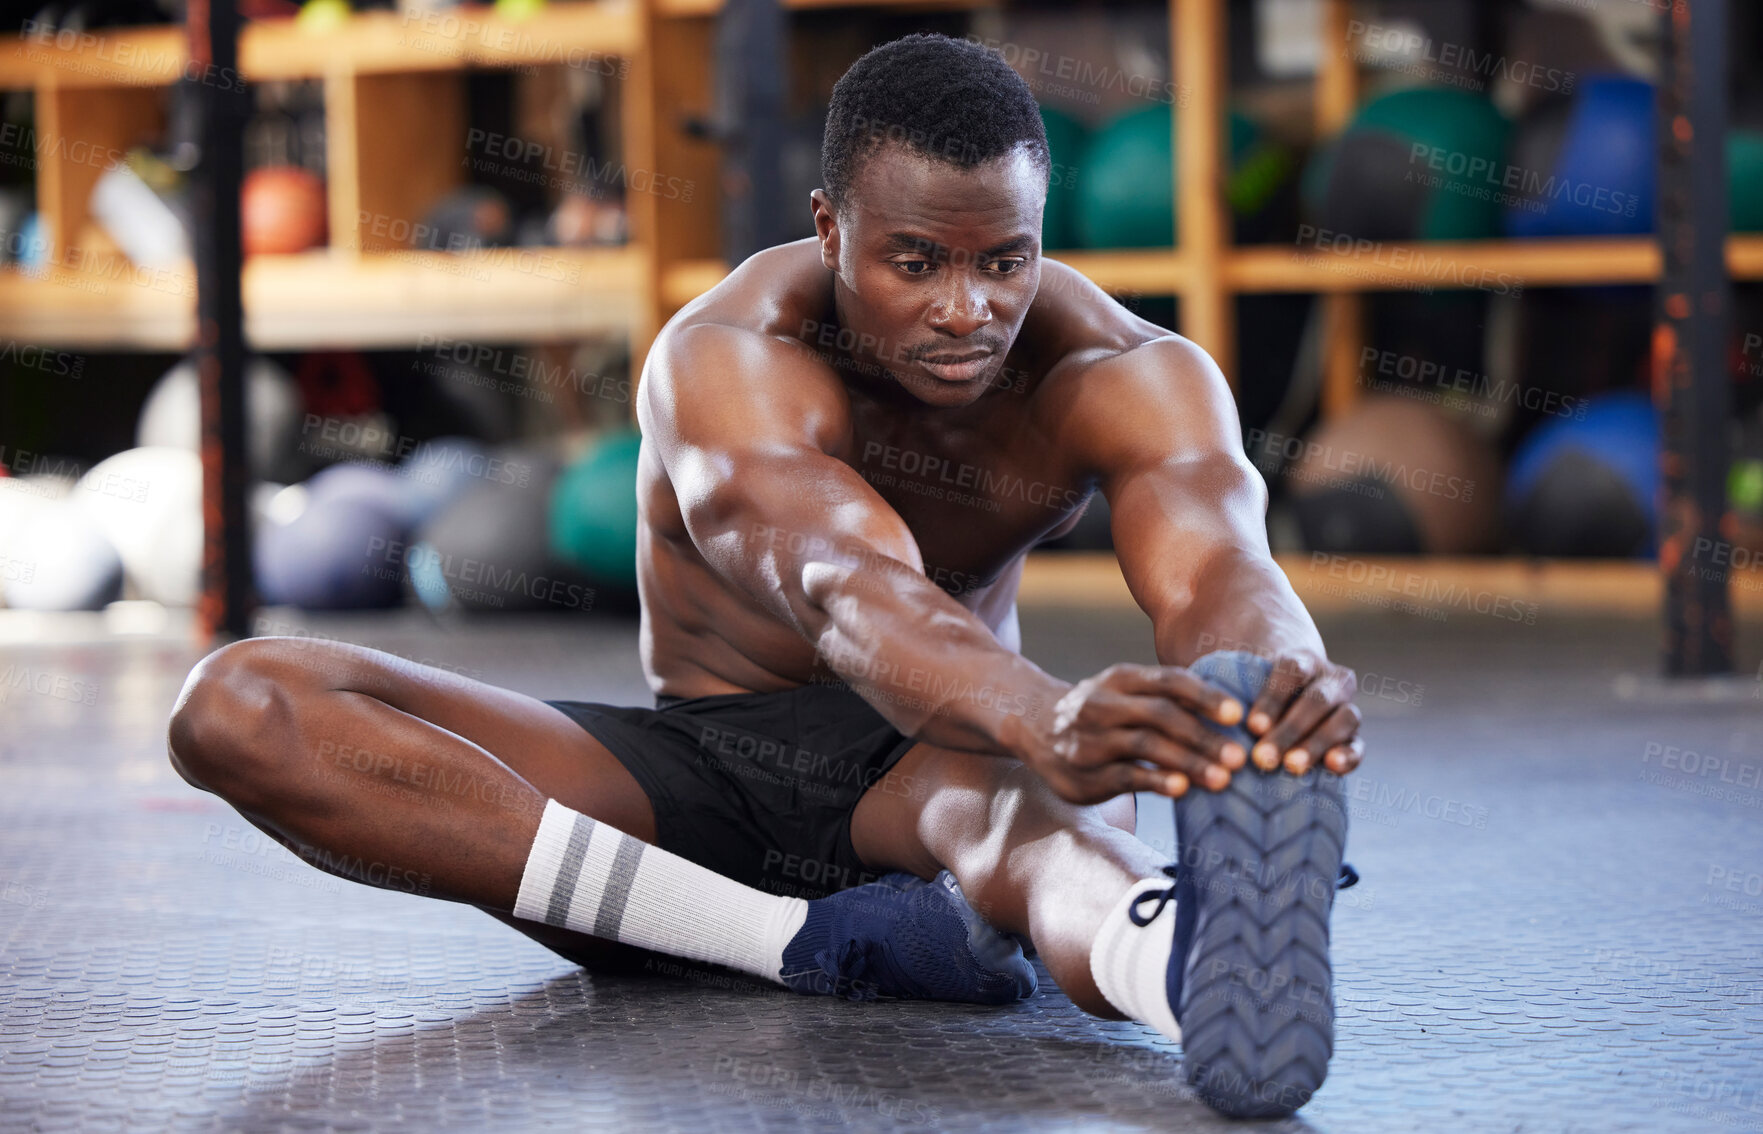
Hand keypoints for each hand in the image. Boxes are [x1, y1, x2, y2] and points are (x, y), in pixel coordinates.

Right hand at [1029, 663, 1248, 804]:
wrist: (1032, 724)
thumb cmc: (1099, 710)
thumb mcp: (1124, 691)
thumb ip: (1166, 699)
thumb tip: (1232, 718)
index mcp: (1121, 678)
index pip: (1169, 681)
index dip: (1206, 696)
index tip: (1238, 715)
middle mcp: (1103, 703)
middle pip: (1161, 715)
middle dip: (1205, 737)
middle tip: (1241, 757)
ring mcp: (1090, 738)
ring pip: (1145, 745)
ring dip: (1188, 762)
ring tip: (1223, 779)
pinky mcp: (1083, 773)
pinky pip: (1124, 776)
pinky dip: (1155, 781)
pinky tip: (1182, 789)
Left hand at [1242, 651, 1364, 776]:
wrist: (1279, 707)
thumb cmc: (1249, 695)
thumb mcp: (1240, 684)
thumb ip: (1231, 692)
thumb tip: (1210, 710)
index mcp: (1302, 659)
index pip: (1292, 670)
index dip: (1274, 698)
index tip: (1253, 726)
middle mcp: (1330, 679)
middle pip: (1317, 699)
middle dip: (1290, 730)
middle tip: (1262, 757)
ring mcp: (1346, 706)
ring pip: (1345, 719)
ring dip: (1317, 743)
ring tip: (1292, 766)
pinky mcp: (1353, 737)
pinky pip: (1359, 745)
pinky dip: (1350, 755)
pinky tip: (1332, 767)